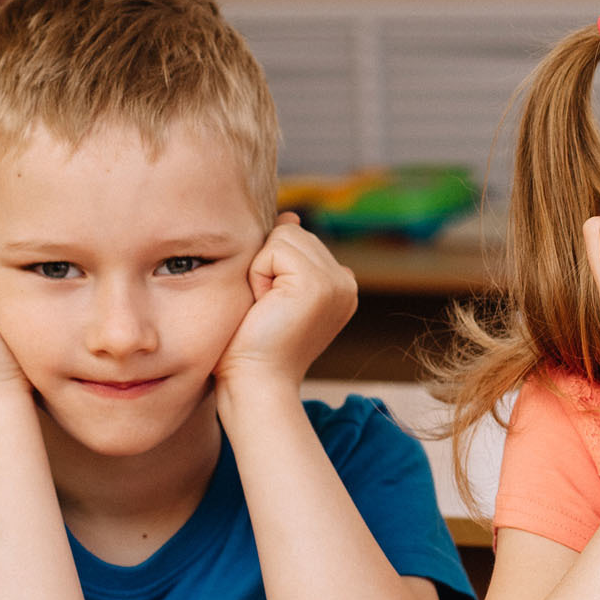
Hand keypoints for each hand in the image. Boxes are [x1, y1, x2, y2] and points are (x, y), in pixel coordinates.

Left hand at [214, 214, 357, 401]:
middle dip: (266, 265)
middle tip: (267, 310)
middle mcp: (346, 282)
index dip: (271, 268)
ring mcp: (337, 282)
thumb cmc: (253, 345)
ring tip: (266, 308)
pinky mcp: (319, 284)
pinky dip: (258, 275)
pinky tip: (265, 306)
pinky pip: (274, 249)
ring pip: (283, 236)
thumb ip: (285, 253)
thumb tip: (290, 216)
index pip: (298, 240)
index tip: (274, 310)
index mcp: (340, 284)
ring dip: (260, 270)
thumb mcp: (272, 290)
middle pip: (292, 233)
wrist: (255, 384)